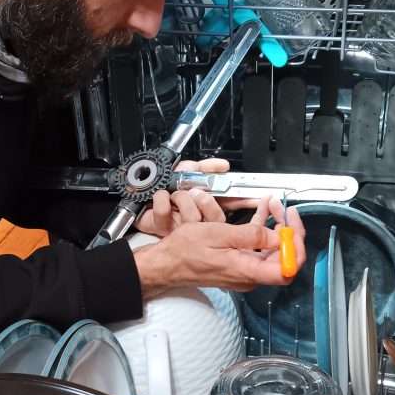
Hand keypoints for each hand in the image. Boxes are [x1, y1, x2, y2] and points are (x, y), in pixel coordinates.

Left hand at [134, 158, 258, 237]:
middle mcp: (197, 219)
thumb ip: (205, 167)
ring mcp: (181, 227)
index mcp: (205, 205)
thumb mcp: (186, 170)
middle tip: (198, 193)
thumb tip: (224, 166)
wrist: (139, 194)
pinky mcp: (163, 229)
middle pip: (216, 219)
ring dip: (181, 199)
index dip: (243, 202)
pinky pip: (165, 215)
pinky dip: (161, 200)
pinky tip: (160, 197)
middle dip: (207, 202)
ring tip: (174, 194)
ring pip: (192, 219)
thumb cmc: (163, 186)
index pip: (231, 206)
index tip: (255, 198)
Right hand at [135, 199, 305, 297]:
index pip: (288, 266)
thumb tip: (278, 237)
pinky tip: (260, 213)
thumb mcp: (218, 235)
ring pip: (271, 250)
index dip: (296, 244)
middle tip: (284, 209)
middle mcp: (250, 275)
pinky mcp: (238, 266)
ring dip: (275, 227)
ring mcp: (245, 271)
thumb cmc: (185, 252)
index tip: (292, 224)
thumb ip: (250, 236)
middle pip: (283, 256)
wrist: (167, 264)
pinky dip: (261, 231)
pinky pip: (257, 249)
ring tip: (271, 205)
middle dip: (287, 229)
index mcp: (248, 271)